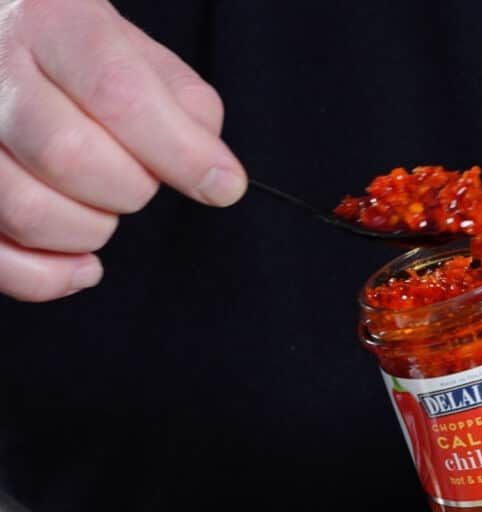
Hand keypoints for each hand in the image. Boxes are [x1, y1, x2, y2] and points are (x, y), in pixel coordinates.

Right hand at [0, 0, 246, 300]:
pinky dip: (49, 278)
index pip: (117, 93)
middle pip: (70, 157)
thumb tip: (211, 170)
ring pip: (28, 213)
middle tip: (137, 177)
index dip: (180, 152)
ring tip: (101, 206)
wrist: (1, 44)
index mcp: (49, 21)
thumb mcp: (132, 48)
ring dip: (90, 231)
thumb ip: (182, 101)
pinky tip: (81, 266)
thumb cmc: (69, 53)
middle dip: (129, 189)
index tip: (222, 184)